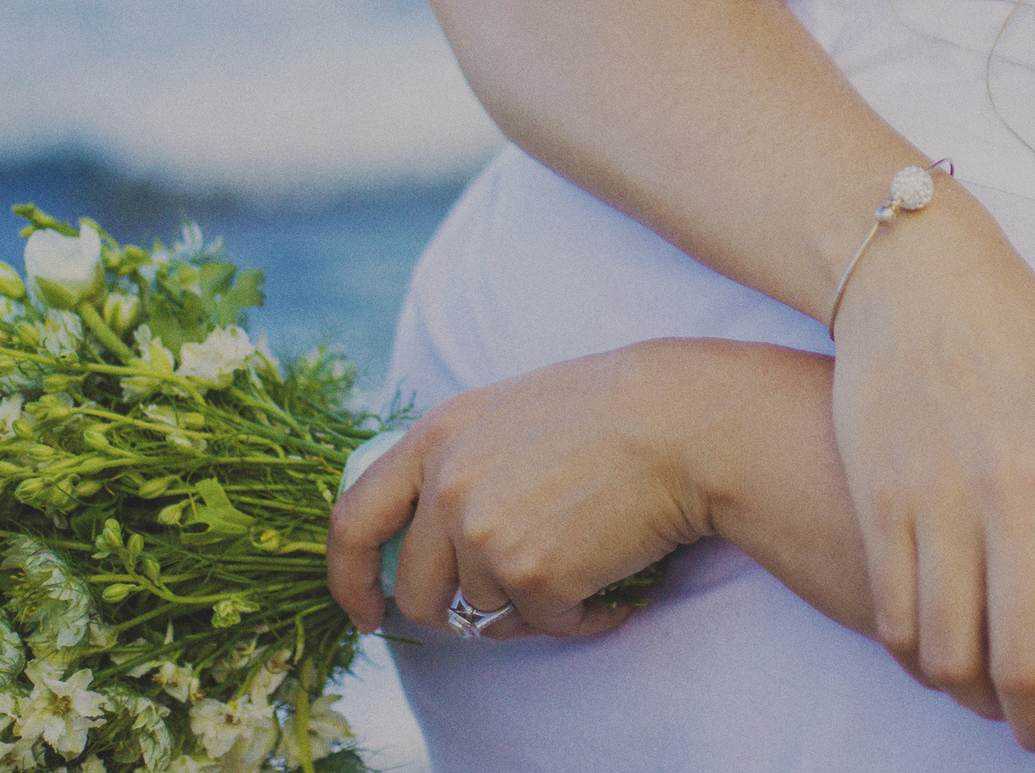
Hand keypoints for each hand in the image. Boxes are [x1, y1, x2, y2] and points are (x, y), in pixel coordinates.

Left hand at [327, 341, 729, 639]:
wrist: (686, 422)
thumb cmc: (617, 409)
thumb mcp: (513, 411)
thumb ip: (462, 460)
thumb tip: (435, 536)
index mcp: (437, 435)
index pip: (353, 521)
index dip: (348, 578)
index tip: (368, 610)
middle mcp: (446, 485)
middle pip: (415, 590)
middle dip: (453, 613)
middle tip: (508, 602)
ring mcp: (483, 532)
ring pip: (483, 612)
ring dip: (531, 604)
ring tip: (586, 565)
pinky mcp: (530, 574)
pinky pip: (543, 625)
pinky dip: (581, 616)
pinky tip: (614, 583)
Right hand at [830, 196, 1034, 772]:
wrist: (916, 273)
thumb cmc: (1033, 338)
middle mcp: (1022, 485)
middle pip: (1034, 662)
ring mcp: (942, 494)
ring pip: (953, 657)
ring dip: (979, 700)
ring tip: (999, 695)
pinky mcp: (880, 496)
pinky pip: (896, 620)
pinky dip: (921, 660)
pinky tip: (943, 652)